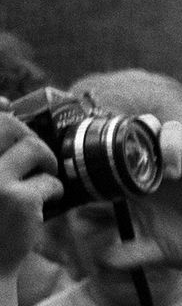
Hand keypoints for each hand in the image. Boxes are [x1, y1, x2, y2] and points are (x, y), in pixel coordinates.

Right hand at [0, 114, 61, 277]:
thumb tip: (4, 100)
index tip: (6, 105)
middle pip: (10, 125)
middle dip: (30, 136)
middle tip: (36, 157)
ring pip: (34, 148)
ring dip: (46, 163)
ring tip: (40, 182)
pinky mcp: (18, 199)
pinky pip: (50, 180)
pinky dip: (53, 190)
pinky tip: (41, 205)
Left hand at [99, 121, 181, 275]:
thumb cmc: (181, 246)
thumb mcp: (150, 252)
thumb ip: (126, 254)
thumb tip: (101, 259)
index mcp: (142, 180)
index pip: (124, 148)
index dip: (115, 146)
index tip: (111, 165)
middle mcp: (163, 167)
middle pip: (147, 127)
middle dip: (142, 133)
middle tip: (143, 161)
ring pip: (175, 131)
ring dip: (170, 147)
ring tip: (172, 175)